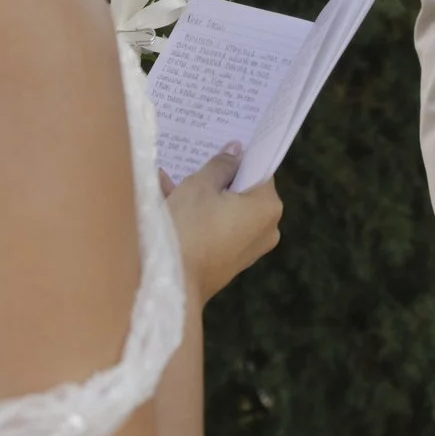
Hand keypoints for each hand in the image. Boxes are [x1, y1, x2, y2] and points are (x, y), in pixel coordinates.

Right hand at [162, 146, 281, 301]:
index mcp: (268, 207)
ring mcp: (248, 250)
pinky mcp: (228, 263)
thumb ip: (221, 164)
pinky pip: (216, 229)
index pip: (260, 170)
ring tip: (168, 181)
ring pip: (224, 211)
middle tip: (190, 166)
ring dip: (199, 196)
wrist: (172, 286)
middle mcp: (266, 230)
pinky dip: (197, 217)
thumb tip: (236, 150)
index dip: (238, 158)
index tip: (217, 149)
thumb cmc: (189, 228)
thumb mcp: (200, 185)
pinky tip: (167, 202)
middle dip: (214, 179)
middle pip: (242, 191)